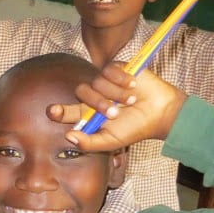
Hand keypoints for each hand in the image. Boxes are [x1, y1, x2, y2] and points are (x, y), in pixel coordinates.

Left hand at [46, 62, 186, 150]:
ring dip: (115, 93)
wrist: (160, 113)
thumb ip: (89, 143)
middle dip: (97, 103)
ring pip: (97, 81)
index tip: (53, 111)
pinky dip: (121, 78)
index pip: (66, 111)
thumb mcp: (111, 141)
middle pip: (81, 92)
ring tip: (131, 101)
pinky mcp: (118, 69)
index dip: (58, 111)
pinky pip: (110, 69)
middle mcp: (94, 97)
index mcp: (88, 115)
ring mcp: (105, 82)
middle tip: (115, 113)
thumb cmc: (134, 129)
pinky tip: (133, 86)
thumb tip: (68, 136)